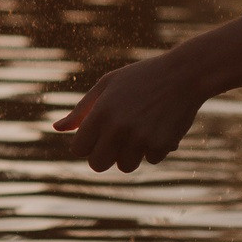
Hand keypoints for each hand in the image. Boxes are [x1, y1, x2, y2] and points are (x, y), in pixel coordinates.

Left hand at [53, 52, 210, 171]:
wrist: (184, 74)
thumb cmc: (141, 77)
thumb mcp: (107, 85)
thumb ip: (81, 110)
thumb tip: (57, 128)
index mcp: (101, 112)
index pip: (79, 149)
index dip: (86, 145)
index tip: (97, 136)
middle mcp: (118, 127)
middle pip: (97, 165)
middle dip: (104, 157)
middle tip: (116, 142)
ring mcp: (140, 138)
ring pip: (125, 167)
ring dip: (131, 154)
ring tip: (140, 131)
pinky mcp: (161, 144)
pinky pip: (150, 160)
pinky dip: (154, 149)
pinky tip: (160, 127)